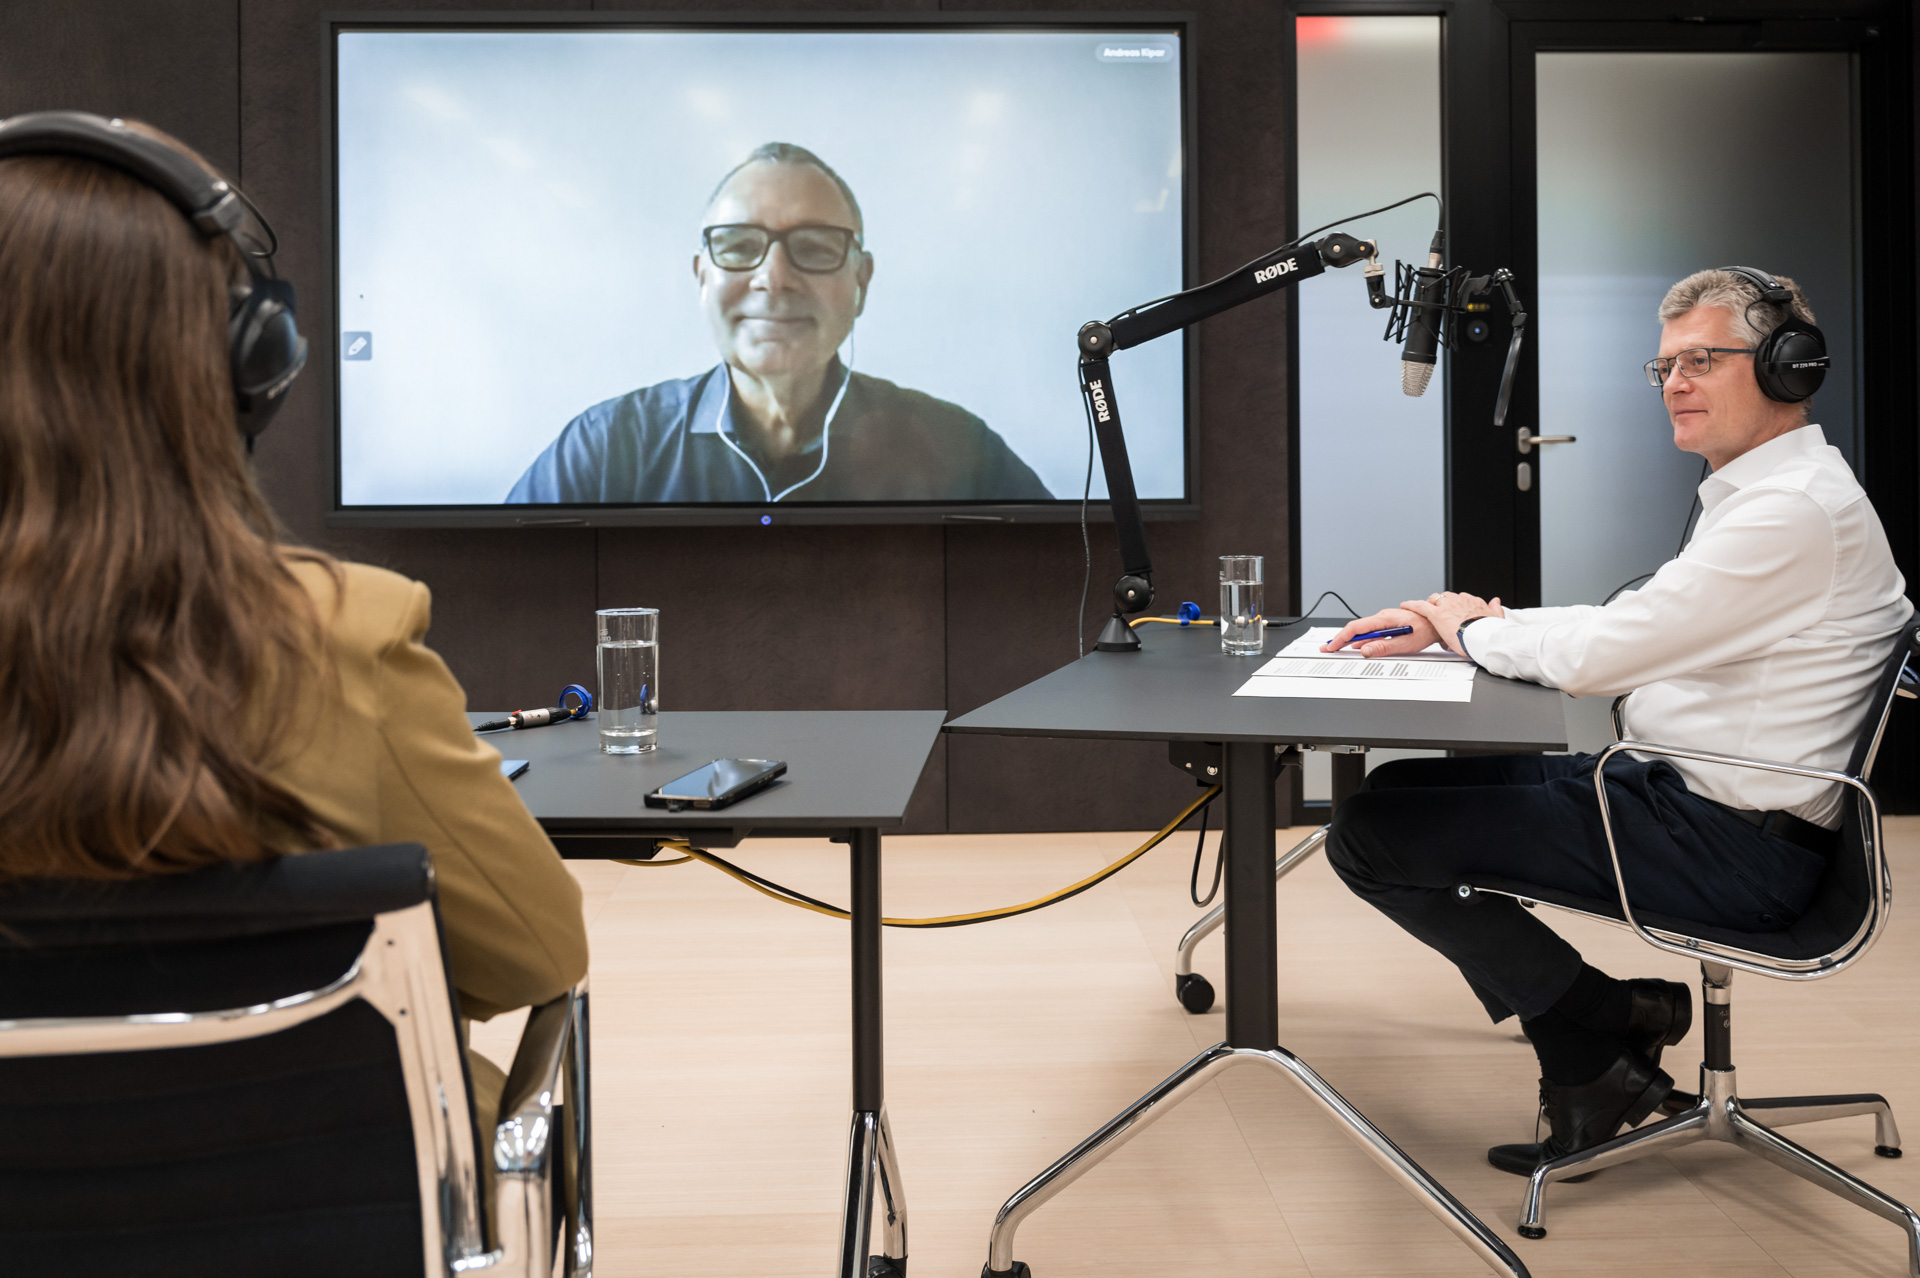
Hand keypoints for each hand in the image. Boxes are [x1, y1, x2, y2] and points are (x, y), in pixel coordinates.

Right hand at [1320, 607, 1439, 657]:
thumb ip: (1383, 647)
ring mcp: (1384, 619)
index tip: (1332, 646)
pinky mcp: (1388, 623)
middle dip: (1340, 638)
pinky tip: (1356, 645)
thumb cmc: (1425, 630)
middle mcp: (1382, 616)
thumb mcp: (1404, 643)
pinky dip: (1360, 638)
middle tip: (1329, 647)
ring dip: (1349, 639)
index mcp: (1384, 619)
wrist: (1437, 623)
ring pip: (1362, 629)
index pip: (1356, 628)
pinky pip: (1370, 630)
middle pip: (1355, 628)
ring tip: (1337, 646)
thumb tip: (1365, 650)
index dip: (1341, 638)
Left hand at [1403, 591, 1504, 656]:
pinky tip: (1406, 606)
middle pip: (1447, 597)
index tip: (1454, 610)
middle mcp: (1460, 600)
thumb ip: (1495, 609)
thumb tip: (1496, 601)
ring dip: (1430, 605)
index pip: (1461, 599)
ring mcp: (1448, 606)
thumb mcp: (1496, 618)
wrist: (1484, 636)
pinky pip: (1421, 606)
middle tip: (1439, 613)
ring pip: (1434, 600)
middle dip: (1442, 604)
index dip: (1456, 605)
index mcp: (1474, 602)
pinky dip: (1412, 605)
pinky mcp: (1437, 614)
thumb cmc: (1489, 631)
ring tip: (1425, 611)